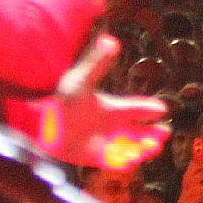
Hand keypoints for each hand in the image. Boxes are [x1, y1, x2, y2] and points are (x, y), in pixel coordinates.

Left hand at [35, 36, 168, 173]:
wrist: (37, 124)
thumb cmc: (60, 100)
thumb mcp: (80, 81)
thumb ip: (97, 63)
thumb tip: (110, 40)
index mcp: (111, 108)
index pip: (136, 108)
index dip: (150, 109)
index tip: (162, 109)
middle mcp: (109, 126)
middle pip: (138, 130)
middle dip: (153, 133)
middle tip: (165, 134)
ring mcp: (102, 142)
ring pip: (129, 147)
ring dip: (142, 149)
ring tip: (153, 149)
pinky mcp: (92, 157)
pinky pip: (114, 163)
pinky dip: (124, 163)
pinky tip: (132, 162)